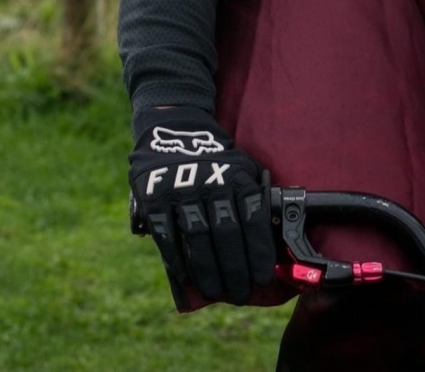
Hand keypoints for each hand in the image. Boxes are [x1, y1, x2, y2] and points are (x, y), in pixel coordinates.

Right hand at [129, 107, 275, 304]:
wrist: (177, 129)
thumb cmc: (218, 159)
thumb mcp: (242, 168)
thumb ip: (252, 199)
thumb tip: (269, 243)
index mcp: (237, 177)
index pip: (252, 220)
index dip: (258, 252)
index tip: (263, 278)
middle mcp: (212, 184)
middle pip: (226, 235)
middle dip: (235, 270)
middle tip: (241, 294)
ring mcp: (182, 190)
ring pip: (198, 239)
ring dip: (209, 271)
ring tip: (217, 292)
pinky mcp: (156, 198)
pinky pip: (168, 235)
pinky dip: (178, 260)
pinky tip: (187, 278)